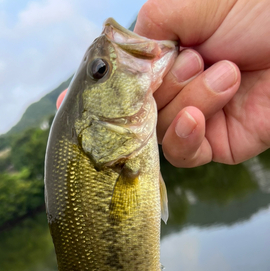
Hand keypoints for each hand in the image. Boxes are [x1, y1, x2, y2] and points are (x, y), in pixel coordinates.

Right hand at [135, 0, 269, 166]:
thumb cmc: (258, 10)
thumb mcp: (192, 4)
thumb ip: (150, 27)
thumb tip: (122, 62)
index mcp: (169, 58)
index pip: (129, 81)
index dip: (125, 82)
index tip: (116, 81)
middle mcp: (179, 90)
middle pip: (140, 108)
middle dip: (166, 84)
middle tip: (196, 59)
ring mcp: (197, 118)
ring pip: (161, 129)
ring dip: (190, 99)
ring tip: (227, 73)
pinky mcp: (217, 143)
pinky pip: (183, 154)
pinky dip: (183, 137)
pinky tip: (195, 117)